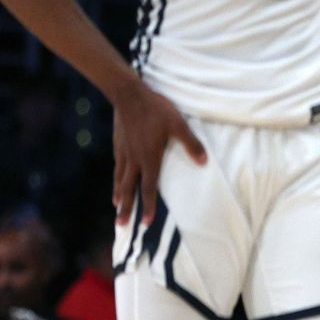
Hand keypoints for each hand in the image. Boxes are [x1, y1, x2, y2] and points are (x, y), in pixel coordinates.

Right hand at [112, 77, 206, 225]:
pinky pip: (117, 167)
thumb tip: (204, 161)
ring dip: (119, 195)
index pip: (149, 187)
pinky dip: (116, 178)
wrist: (128, 94)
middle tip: (122, 225)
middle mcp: (134, 159)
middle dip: (126, 208)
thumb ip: (191, 143)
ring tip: (116, 206)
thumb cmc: (156, 109)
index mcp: (149, 158)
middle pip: (129, 189)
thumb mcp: (178, 124)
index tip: (146, 222)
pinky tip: (117, 181)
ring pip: (120, 179)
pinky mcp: (118, 144)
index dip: (148, 206)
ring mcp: (124, 152)